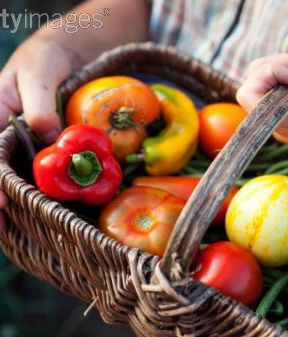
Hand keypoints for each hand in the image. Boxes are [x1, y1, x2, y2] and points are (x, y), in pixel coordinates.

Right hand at [0, 36, 78, 232]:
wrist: (58, 56)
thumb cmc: (44, 61)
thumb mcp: (40, 77)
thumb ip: (41, 108)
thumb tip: (49, 140)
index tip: (0, 204)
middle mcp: (0, 131)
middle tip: (2, 230)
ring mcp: (15, 139)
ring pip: (6, 171)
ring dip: (8, 198)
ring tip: (11, 230)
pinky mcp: (33, 143)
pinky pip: (27, 166)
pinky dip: (27, 185)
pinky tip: (33, 205)